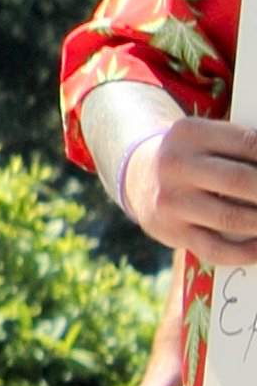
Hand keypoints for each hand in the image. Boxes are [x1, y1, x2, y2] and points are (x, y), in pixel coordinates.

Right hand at [123, 121, 256, 263]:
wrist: (140, 177)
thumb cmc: (195, 158)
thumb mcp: (209, 139)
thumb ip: (244, 148)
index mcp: (189, 133)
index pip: (249, 144)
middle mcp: (174, 164)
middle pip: (241, 181)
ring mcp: (170, 200)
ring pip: (232, 218)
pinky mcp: (170, 230)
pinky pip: (216, 249)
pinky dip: (247, 252)